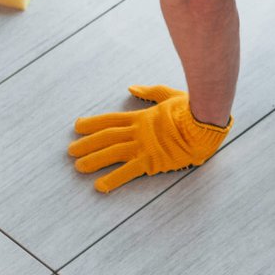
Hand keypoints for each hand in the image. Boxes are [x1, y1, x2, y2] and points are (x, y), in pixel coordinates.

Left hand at [69, 85, 230, 192]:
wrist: (204, 122)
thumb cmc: (191, 109)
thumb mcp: (168, 95)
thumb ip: (149, 92)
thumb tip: (132, 89)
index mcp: (142, 117)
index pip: (111, 120)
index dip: (92, 124)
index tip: (77, 126)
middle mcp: (138, 131)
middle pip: (106, 137)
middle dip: (87, 143)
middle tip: (70, 150)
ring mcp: (144, 146)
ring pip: (112, 153)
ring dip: (93, 160)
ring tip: (78, 167)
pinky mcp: (152, 160)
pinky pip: (128, 171)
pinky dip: (112, 179)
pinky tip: (99, 186)